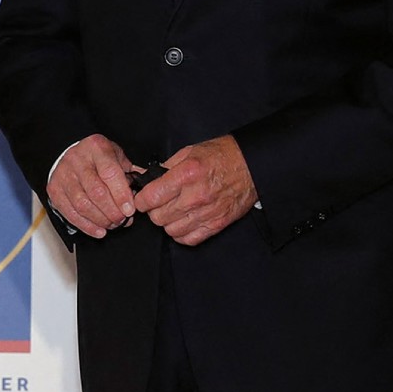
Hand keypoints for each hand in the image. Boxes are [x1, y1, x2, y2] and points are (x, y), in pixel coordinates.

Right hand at [45, 134, 141, 237]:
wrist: (69, 152)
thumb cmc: (96, 157)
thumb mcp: (116, 156)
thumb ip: (130, 174)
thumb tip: (144, 194)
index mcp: (96, 148)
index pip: (110, 173)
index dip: (121, 195)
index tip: (130, 210)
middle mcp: (77, 160)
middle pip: (96, 192)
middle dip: (112, 211)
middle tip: (122, 219)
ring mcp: (64, 175)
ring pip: (82, 204)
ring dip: (101, 220)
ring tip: (112, 223)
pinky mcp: (55, 190)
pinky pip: (70, 213)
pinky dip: (86, 225)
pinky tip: (99, 230)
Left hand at [132, 135, 257, 245]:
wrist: (251, 166)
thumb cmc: (221, 156)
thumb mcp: (189, 152)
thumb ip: (166, 167)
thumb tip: (146, 178)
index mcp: (187, 174)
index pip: (152, 196)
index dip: (141, 200)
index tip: (142, 199)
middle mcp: (196, 196)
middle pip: (159, 216)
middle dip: (153, 211)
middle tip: (157, 204)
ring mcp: (207, 212)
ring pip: (171, 230)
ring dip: (167, 223)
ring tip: (172, 212)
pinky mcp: (217, 224)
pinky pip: (190, 239)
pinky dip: (182, 234)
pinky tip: (183, 222)